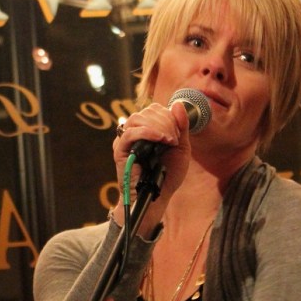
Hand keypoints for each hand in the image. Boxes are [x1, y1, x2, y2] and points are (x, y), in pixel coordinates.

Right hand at [112, 101, 192, 229]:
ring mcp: (126, 140)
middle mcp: (135, 132)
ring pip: (136, 118)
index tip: (178, 134)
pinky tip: (159, 139)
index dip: (169, 116)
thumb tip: (178, 104)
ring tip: (168, 140)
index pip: (155, 109)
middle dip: (165, 121)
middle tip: (174, 139)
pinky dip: (146, 132)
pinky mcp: (119, 150)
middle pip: (146, 112)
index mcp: (148, 129)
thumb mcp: (181, 148)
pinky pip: (128, 133)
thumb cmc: (168, 175)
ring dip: (157, 126)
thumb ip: (181, 126)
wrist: (157, 196)